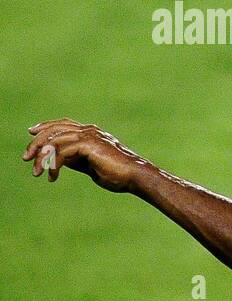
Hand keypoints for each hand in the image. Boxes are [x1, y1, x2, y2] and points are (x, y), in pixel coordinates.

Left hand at [23, 120, 150, 191]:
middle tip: (27, 158)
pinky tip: (53, 176)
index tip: (32, 133)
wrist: (134, 177)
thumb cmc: (117, 174)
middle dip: (37, 143)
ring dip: (42, 157)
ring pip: (56, 140)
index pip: (64, 124)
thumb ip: (74, 159)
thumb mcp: (89, 165)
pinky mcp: (89, 145)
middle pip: (55, 129)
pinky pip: (62, 152)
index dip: (46, 126)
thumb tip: (56, 159)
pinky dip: (54, 164)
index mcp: (92, 133)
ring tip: (37, 172)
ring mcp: (90, 136)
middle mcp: (90, 130)